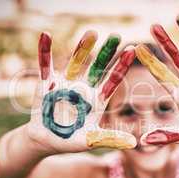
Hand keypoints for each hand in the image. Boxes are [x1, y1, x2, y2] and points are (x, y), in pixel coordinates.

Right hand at [27, 31, 136, 152]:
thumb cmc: (70, 141)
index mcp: (97, 99)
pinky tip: (45, 35)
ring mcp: (66, 83)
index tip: (132, 50)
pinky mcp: (47, 83)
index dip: (121, 66)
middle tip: (116, 36)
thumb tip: (134, 143)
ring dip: (82, 48)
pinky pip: (46, 65)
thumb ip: (110, 139)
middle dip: (106, 53)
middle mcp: (84, 87)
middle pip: (97, 67)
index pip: (112, 80)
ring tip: (92, 32)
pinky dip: (45, 51)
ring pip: (75, 62)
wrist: (44, 141)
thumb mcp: (91, 140)